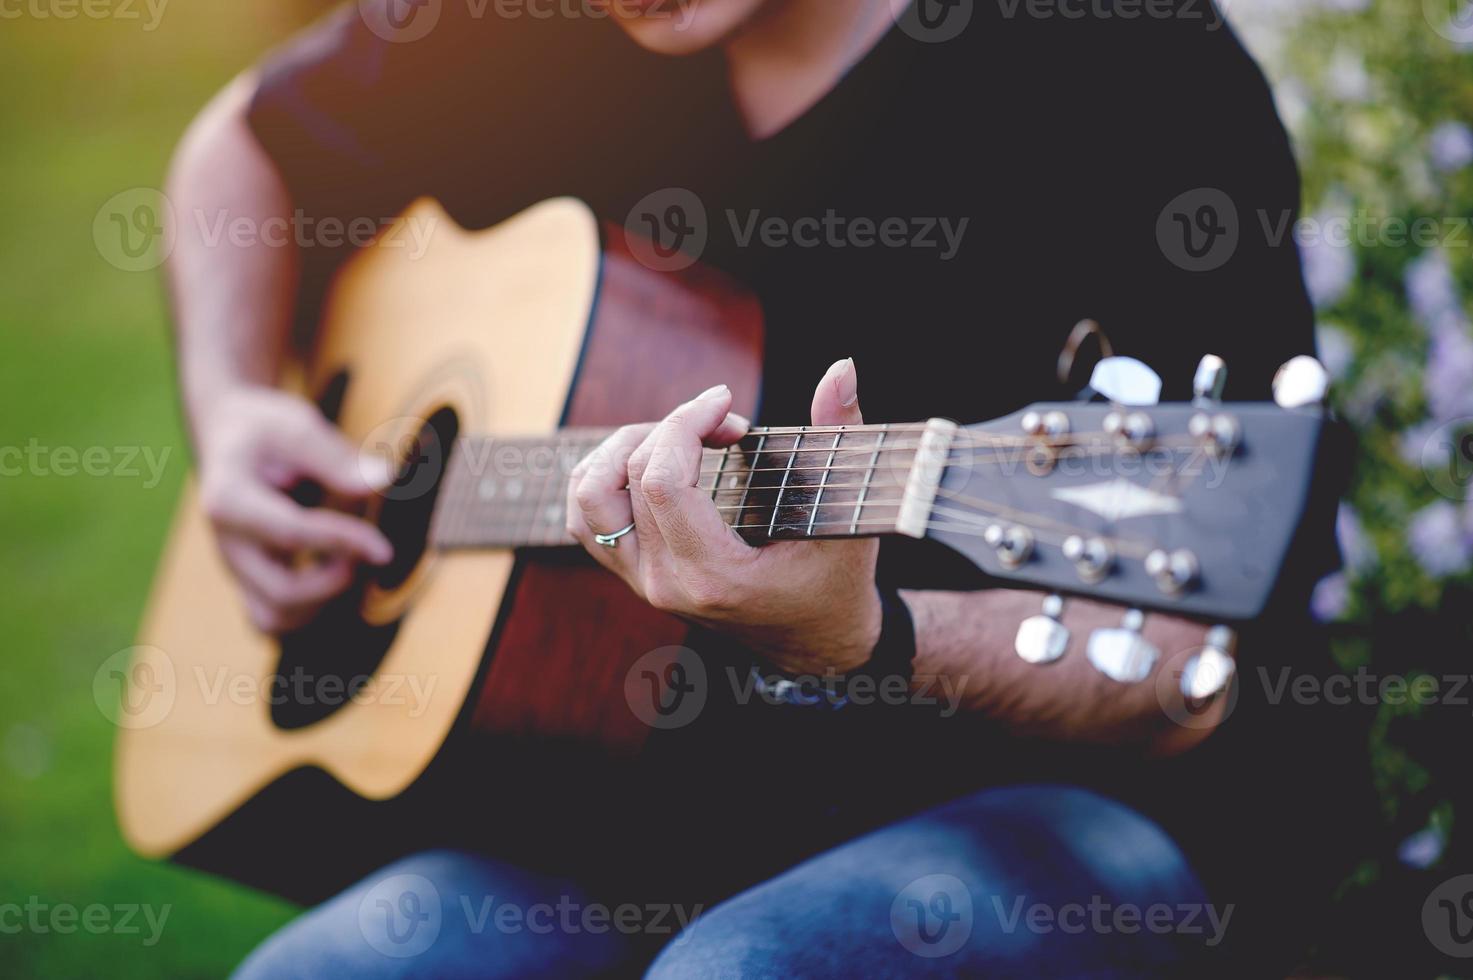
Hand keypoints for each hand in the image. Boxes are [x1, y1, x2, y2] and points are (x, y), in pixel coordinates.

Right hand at [195, 386, 393, 632]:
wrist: (230, 436)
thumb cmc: (265, 430)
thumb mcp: (294, 425)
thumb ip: (335, 457)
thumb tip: (382, 480)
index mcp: (229, 500)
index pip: (290, 534)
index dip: (343, 542)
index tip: (384, 547)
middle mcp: (227, 543)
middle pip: (280, 593)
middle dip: (334, 582)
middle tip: (370, 552)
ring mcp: (236, 567)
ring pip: (274, 619)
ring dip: (323, 604)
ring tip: (352, 565)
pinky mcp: (249, 581)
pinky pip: (273, 621)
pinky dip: (309, 612)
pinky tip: (336, 577)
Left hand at [566, 358, 881, 673]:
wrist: (817, 647)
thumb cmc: (837, 584)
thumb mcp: (847, 514)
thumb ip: (840, 435)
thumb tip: (842, 367)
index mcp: (713, 576)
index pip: (663, 483)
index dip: (686, 424)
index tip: (726, 405)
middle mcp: (665, 583)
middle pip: (629, 478)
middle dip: (673, 428)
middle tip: (724, 423)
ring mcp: (642, 583)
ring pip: (589, 497)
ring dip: (623, 448)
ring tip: (676, 436)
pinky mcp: (633, 577)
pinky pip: (586, 518)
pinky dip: (605, 477)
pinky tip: (650, 460)